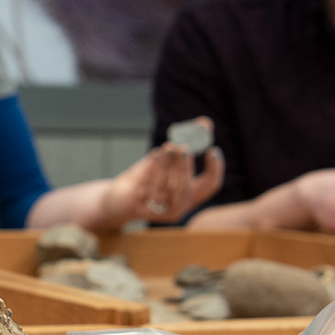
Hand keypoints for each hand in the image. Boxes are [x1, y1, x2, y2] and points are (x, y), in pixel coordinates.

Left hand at [104, 120, 226, 223]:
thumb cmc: (147, 177)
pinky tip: (153, 156)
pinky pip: (150, 189)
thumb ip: (184, 143)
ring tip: (166, 148)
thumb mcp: (166, 160)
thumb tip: (204, 123)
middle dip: (185, 167)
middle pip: (187, 189)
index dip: (215, 169)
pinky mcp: (143, 210)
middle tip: (182, 148)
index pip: (210, 185)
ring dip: (168, 165)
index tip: (213, 150)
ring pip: (168, 188)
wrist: (118, 198)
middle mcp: (179, 207)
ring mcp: (161, 212)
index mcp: (190, 195)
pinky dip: (153, 171)